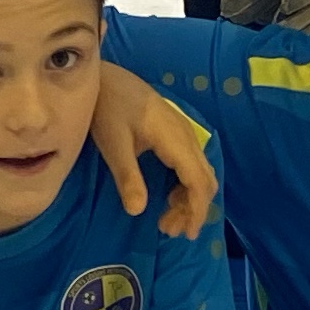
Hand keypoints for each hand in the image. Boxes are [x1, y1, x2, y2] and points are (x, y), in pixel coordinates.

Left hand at [89, 64, 215, 238]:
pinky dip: (184, 185)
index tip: (185, 233)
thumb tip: (137, 211)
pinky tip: (167, 197)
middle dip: (192, 209)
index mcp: (175, 139)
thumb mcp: (113, 144)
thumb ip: (127, 176)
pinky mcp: (174, 132)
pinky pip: (190, 164)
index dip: (195, 210)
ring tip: (166, 220)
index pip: (197, 181)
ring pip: (199, 172)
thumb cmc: (107, 107)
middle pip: (204, 179)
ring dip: (188, 199)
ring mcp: (182, 132)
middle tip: (169, 230)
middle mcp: (186, 135)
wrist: (105, 75)